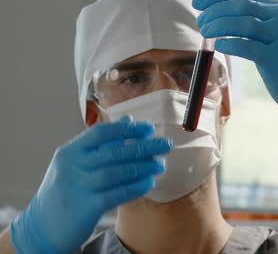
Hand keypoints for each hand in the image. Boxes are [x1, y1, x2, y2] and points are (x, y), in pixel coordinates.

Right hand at [10, 116, 171, 253]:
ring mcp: (79, 187)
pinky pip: (116, 194)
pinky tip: (149, 182)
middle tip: (165, 145)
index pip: (101, 132)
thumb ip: (101, 142)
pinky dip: (135, 187)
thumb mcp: (75, 162)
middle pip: (113, 152)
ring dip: (143, 167)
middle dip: (143, 147)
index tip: (148, 128)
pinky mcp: (87, 207)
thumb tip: (129, 120)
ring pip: (117, 172)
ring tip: (160, 164)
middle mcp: (73, 166)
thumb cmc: (65, 190)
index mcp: (70, 151)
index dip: (127, 129)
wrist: (42, 226)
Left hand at [193, 0, 277, 132]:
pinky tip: (218, 46)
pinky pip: (247, 46)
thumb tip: (219, 17)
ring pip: (243, 24)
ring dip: (219, 26)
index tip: (199, 3)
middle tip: (200, 21)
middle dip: (216, 11)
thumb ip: (256, 25)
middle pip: (242, 6)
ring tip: (205, 32)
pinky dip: (230, 44)